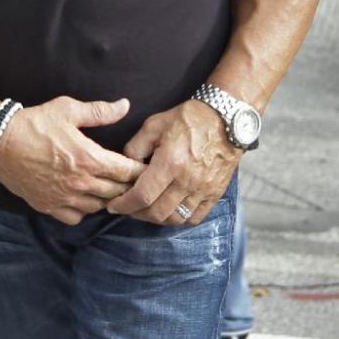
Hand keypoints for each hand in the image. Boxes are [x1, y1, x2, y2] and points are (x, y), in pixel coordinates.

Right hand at [0, 96, 143, 224]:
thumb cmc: (34, 123)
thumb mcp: (67, 110)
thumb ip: (100, 111)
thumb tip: (126, 105)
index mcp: (89, 158)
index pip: (128, 172)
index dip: (140, 170)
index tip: (146, 167)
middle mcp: (80, 183)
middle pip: (117, 193)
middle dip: (128, 186)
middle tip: (133, 180)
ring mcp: (64, 197)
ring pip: (99, 207)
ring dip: (107, 199)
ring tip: (109, 189)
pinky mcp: (48, 206)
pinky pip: (76, 217)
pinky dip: (83, 210)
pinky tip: (83, 197)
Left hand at [108, 99, 239, 224]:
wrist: (225, 119)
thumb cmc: (188, 119)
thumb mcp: (153, 125)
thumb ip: (135, 147)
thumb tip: (124, 167)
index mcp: (170, 163)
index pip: (142, 196)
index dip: (124, 205)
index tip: (113, 206)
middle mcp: (187, 181)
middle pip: (157, 213)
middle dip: (136, 214)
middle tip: (126, 207)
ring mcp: (203, 190)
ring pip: (175, 218)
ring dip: (156, 218)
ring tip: (145, 209)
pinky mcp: (215, 193)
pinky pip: (195, 217)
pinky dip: (179, 219)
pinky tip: (169, 211)